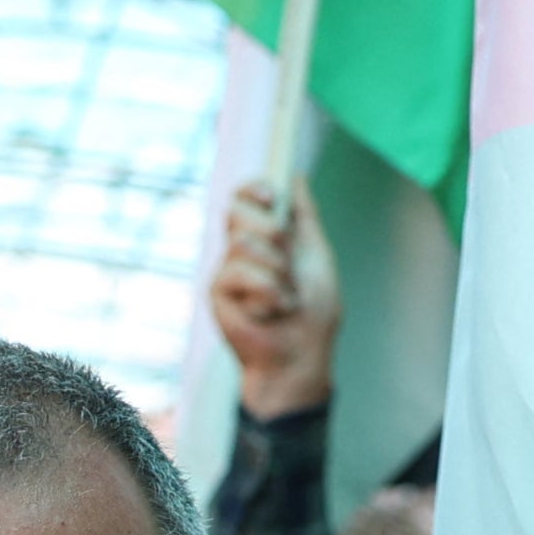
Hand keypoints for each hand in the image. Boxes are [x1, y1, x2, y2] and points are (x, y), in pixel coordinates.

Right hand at [212, 177, 340, 417]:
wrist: (303, 356)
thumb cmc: (314, 314)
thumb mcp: (317, 255)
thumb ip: (305, 217)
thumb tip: (295, 178)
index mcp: (264, 239)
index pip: (244, 197)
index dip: (253, 189)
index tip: (272, 197)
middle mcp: (240, 252)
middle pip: (237, 211)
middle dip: (271, 232)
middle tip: (288, 262)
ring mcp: (226, 272)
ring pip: (242, 242)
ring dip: (277, 270)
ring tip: (287, 296)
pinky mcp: (217, 294)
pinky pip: (237, 271)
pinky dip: (267, 290)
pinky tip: (275, 310)